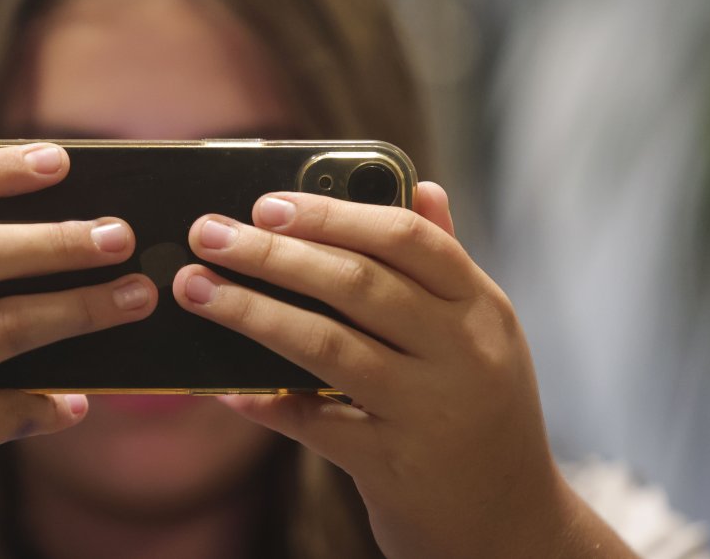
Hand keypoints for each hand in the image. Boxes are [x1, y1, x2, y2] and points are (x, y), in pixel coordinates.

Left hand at [172, 183, 633, 557]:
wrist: (513, 528)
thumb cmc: (484, 415)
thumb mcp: (483, 336)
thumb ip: (446, 263)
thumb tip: (420, 184)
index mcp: (481, 308)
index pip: (408, 238)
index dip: (333, 213)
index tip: (267, 201)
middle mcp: (462, 354)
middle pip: (357, 283)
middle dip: (273, 253)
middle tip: (208, 234)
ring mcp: (429, 412)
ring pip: (327, 345)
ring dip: (252, 312)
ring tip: (196, 288)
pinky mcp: (394, 466)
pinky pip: (314, 424)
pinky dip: (264, 402)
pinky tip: (223, 384)